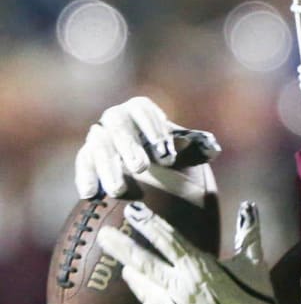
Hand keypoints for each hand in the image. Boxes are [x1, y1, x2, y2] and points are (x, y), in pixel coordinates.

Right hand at [74, 96, 220, 197]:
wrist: (146, 165)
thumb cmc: (167, 152)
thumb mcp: (183, 149)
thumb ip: (196, 148)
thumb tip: (213, 150)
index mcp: (139, 108)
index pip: (143, 111)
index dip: (154, 130)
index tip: (167, 154)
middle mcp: (116, 117)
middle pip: (118, 125)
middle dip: (130, 145)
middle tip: (142, 167)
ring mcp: (99, 134)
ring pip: (99, 146)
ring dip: (108, 167)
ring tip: (119, 190)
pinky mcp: (87, 154)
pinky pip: (83, 162)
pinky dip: (86, 176)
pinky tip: (91, 194)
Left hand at [97, 201, 278, 303]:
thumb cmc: (256, 302)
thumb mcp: (255, 266)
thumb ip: (249, 235)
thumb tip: (250, 207)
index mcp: (199, 268)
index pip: (168, 240)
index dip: (149, 223)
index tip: (133, 209)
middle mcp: (179, 287)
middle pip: (143, 263)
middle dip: (122, 247)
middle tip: (103, 234)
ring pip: (143, 288)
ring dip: (134, 276)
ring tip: (126, 268)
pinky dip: (150, 301)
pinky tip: (149, 299)